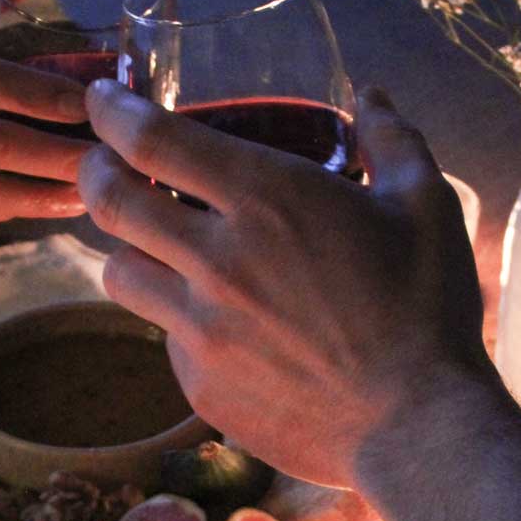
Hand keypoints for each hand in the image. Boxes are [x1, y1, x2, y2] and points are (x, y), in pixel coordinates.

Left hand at [78, 81, 490, 487]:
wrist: (416, 427)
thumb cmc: (428, 309)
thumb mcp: (426, 205)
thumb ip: (391, 139)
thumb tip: (369, 94)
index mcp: (265, 200)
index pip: (150, 140)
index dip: (112, 111)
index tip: (103, 99)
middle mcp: (215, 260)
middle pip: (109, 202)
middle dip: (93, 170)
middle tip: (102, 163)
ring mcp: (200, 328)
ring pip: (118, 273)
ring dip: (126, 247)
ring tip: (151, 243)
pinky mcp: (200, 384)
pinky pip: (164, 338)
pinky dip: (176, 319)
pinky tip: (215, 321)